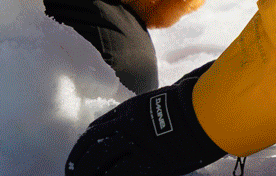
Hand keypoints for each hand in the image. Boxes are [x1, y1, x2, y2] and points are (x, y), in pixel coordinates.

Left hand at [65, 72, 227, 175]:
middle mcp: (126, 126)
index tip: (79, 154)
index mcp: (127, 112)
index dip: (85, 144)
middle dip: (78, 161)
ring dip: (87, 173)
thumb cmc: (189, 108)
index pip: (97, 129)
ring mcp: (136, 144)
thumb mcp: (158, 105)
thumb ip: (143, 117)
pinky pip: (121, 173)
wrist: (205, 113)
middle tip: (70, 172)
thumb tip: (137, 127)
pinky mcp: (149, 161)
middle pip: (92, 145)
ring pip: (100, 160)